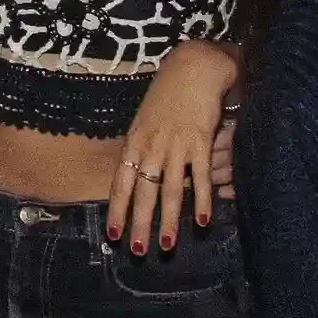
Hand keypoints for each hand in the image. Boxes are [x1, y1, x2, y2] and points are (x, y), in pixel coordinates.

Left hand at [107, 39, 237, 255]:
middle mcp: (151, 146)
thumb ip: (143, 147)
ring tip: (165, 246)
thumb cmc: (168, 94)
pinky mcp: (200, 141)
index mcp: (135, 142)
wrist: (192, 67)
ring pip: (170, 190)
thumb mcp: (146, 120)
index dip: (118, 209)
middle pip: (143, 192)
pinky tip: (204, 221)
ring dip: (168, 221)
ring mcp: (175, 145)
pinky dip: (202, 199)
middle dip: (139, 224)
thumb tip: (139, 173)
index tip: (113, 234)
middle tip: (136, 251)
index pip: (122, 182)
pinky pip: (200, 176)